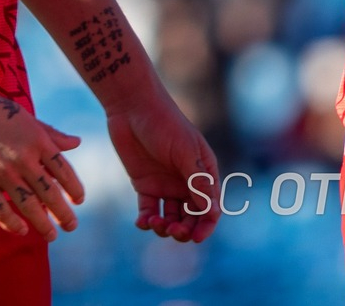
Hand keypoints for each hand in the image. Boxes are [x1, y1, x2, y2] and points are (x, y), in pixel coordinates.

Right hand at [0, 82, 85, 240]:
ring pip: (29, 207)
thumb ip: (49, 132)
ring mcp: (0, 172)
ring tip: (51, 235)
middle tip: (71, 226)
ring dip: (43, 225)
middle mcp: (22, 158)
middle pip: (51, 194)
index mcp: (36, 139)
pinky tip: (21, 230)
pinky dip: (12, 224)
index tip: (78, 200)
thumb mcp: (22, 115)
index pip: (64, 171)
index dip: (74, 189)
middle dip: (64, 214)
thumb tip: (76, 143)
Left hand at [107, 96, 220, 242]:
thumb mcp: (183, 151)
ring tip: (155, 223)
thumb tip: (213, 212)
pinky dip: (146, 220)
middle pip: (191, 218)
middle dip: (184, 230)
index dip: (205, 226)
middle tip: (173, 231)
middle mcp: (186, 183)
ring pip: (171, 218)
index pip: (210, 208)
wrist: (131, 105)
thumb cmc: (164, 123)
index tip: (195, 238)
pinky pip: (149, 210)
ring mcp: (165, 185)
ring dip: (165, 227)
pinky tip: (142, 222)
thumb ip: (197, 181)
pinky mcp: (144, 184)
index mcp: (203, 174)